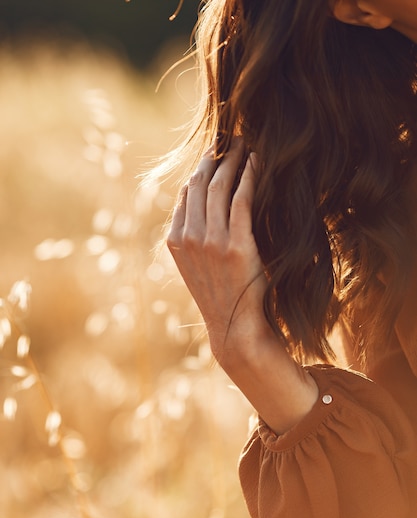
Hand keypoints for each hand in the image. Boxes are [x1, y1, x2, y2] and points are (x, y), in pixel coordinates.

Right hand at [167, 139, 317, 432]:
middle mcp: (189, 238)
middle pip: (200, 183)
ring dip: (233, 160)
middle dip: (216, 157)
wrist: (234, 327)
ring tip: (245, 145)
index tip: (216, 154)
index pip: (186, 193)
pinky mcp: (236, 246)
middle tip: (231, 140)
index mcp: (175, 240)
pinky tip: (256, 163)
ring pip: (219, 187)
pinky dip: (249, 176)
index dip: (201, 169)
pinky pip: (241, 200)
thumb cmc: (220, 295)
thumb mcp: (195, 266)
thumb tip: (203, 208)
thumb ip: (193, 237)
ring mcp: (211, 242)